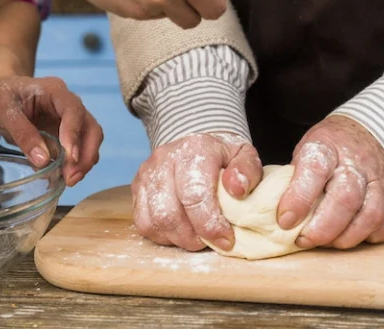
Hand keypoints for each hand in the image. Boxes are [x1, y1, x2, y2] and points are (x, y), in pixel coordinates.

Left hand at [0, 75, 103, 186]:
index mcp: (55, 91)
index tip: (69, 158)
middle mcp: (68, 105)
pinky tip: (62, 177)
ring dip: (83, 162)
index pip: (73, 110)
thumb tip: (43, 160)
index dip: (74, 134)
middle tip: (71, 178)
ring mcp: (69, 120)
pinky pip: (77, 150)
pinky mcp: (65, 134)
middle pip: (90, 127)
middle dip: (85, 154)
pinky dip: (74, 165)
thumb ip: (23, 133)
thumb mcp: (3, 111)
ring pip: (89, 140)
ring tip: (68, 181)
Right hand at [132, 133, 261, 250]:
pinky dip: (163, 235)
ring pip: (154, 221)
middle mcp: (164, 159)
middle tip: (210, 240)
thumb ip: (247, 170)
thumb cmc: (222, 155)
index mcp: (194, 149)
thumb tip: (237, 190)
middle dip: (192, 237)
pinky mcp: (136, 187)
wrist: (193, 142)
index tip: (226, 239)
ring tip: (196, 236)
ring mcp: (147, 174)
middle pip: (169, 213)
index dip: (210, 224)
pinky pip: (143, 223)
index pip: (195, 194)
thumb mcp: (244, 154)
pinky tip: (180, 230)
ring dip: (178, 238)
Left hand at [277, 115, 383, 248]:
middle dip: (324, 227)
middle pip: (346, 198)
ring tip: (328, 243)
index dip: (299, 198)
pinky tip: (356, 237)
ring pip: (371, 212)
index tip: (284, 220)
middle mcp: (354, 163)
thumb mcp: (304, 151)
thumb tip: (267, 210)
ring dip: (348, 236)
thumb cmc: (326, 148)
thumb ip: (293, 177)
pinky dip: (374, 234)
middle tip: (305, 240)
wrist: (363, 133)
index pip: (314, 170)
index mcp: (325, 148)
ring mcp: (376, 178)